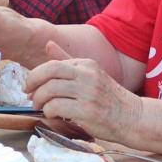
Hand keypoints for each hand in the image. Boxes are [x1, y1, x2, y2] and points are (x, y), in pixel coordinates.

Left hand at [25, 42, 144, 142]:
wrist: (133, 118)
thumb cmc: (108, 98)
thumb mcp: (90, 74)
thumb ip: (66, 61)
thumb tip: (47, 43)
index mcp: (87, 64)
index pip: (53, 64)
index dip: (36, 74)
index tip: (30, 85)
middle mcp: (88, 75)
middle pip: (49, 72)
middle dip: (32, 83)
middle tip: (29, 94)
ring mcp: (88, 93)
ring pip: (51, 90)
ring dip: (40, 100)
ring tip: (39, 107)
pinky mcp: (87, 111)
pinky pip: (57, 107)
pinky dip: (49, 111)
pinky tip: (52, 115)